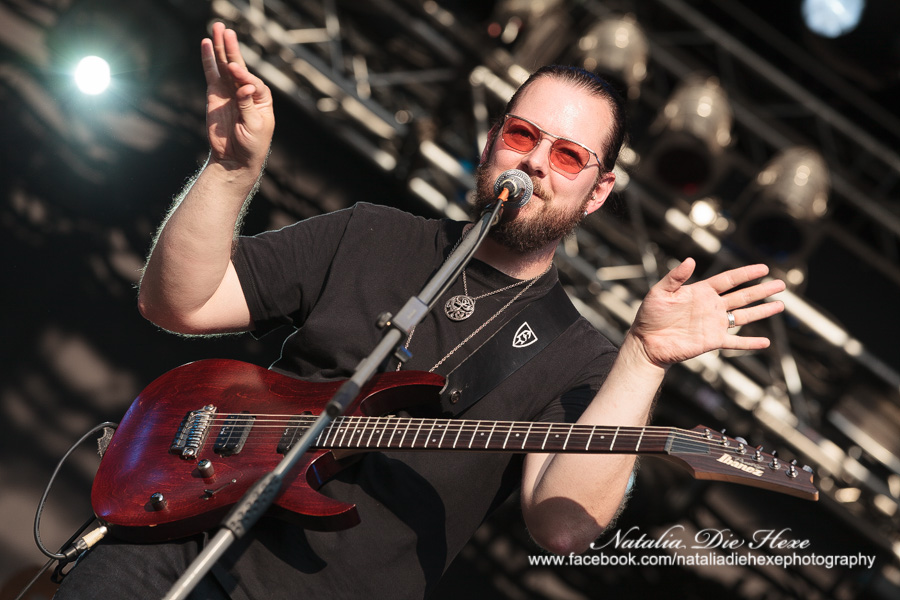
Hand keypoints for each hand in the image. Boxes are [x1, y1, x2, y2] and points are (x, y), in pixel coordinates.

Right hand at [201, 22, 274, 169]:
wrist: (234, 160)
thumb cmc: (251, 146)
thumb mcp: (254, 127)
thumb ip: (248, 106)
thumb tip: (246, 86)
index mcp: (262, 99)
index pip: (253, 82)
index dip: (244, 76)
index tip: (235, 70)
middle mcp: (246, 92)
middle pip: (238, 67)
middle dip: (232, 49)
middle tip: (226, 30)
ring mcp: (229, 92)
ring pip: (224, 66)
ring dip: (220, 48)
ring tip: (217, 28)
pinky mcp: (215, 96)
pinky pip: (211, 75)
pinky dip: (208, 60)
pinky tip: (206, 44)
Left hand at [629, 258, 784, 366]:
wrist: (646, 342)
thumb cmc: (650, 315)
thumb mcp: (659, 292)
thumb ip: (675, 277)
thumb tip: (690, 260)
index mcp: (701, 292)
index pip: (729, 280)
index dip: (746, 274)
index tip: (764, 268)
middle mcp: (711, 306)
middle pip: (742, 296)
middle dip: (761, 290)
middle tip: (781, 284)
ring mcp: (713, 324)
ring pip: (743, 316)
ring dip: (761, 311)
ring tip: (780, 305)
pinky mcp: (712, 341)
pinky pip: (735, 342)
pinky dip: (750, 342)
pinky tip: (766, 343)